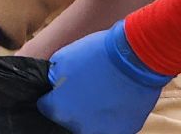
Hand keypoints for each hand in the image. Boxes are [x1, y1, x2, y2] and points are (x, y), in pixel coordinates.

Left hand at [36, 21, 172, 133]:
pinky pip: (113, 125)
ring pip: (91, 126)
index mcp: (60, 109)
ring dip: (93, 113)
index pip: (46, 107)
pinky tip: (117, 98)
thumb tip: (54, 86)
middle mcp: (79, 126)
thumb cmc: (97, 53)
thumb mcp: (62, 58)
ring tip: (102, 93)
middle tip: (84, 88)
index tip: (60, 88)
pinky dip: (113, 115)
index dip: (52, 96)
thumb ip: (55, 78)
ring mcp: (103, 131)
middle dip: (73, 106)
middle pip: (70, 119)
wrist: (134, 56)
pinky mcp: (125, 130)